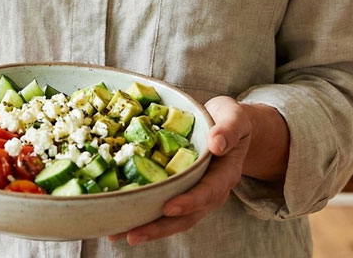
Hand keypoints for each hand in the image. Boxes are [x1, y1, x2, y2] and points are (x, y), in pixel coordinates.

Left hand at [107, 96, 251, 245]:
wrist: (226, 128)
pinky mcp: (178, 193)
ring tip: (118, 235)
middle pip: (185, 217)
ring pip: (171, 219)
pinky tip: (118, 221)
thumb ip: (229, 130)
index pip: (208, 193)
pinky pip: (160, 208)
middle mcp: (209, 192)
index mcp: (224, 176)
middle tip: (133, 234)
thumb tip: (217, 144)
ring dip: (146, 228)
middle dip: (159, 227)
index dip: (189, 202)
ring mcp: (192, 196)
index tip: (168, 208)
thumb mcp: (234, 118)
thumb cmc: (229, 121)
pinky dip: (141, 216)